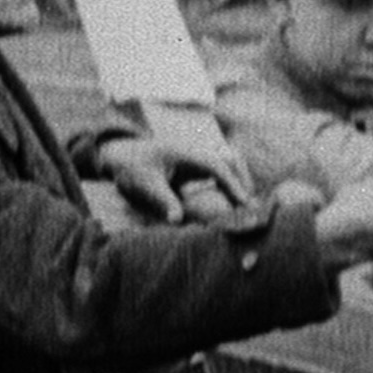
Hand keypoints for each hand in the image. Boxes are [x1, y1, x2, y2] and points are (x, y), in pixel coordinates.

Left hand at [97, 135, 253, 223]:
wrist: (121, 156)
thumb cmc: (132, 169)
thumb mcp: (145, 185)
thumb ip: (163, 200)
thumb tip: (177, 220)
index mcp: (187, 153)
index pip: (218, 167)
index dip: (233, 186)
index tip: (245, 204)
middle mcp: (196, 151)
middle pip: (230, 160)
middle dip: (243, 181)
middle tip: (251, 208)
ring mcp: (197, 156)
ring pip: (228, 162)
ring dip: (239, 180)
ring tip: (245, 205)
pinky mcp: (195, 164)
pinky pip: (220, 169)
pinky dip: (229, 182)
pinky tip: (232, 200)